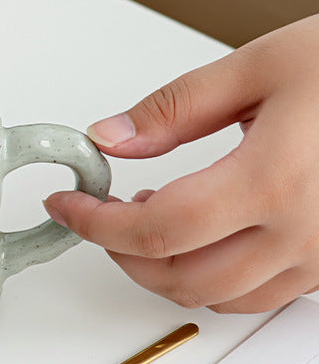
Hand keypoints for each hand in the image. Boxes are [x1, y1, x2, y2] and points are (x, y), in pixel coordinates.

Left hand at [44, 15, 318, 313]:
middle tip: (100, 213)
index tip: (68, 207)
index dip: (96, 224)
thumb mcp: (259, 66)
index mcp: (275, 181)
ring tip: (148, 215)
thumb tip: (111, 138)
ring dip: (164, 268)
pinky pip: (257, 295)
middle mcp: (304, 233)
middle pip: (180, 277)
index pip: (156, 230)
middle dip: (122, 252)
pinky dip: (210, 276)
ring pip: (218, 298)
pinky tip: (200, 233)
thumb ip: (174, 109)